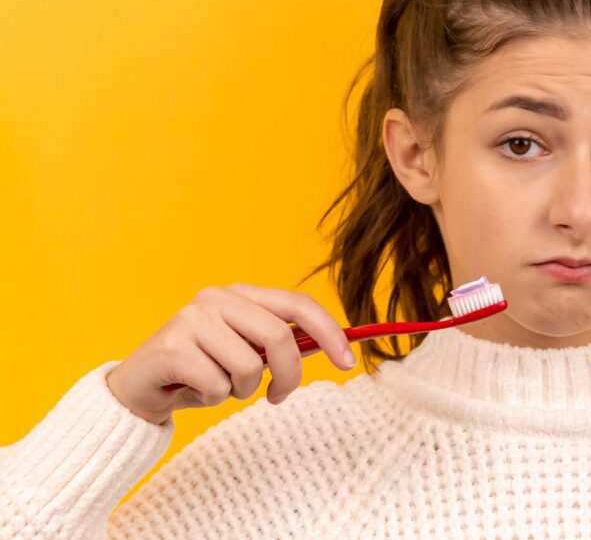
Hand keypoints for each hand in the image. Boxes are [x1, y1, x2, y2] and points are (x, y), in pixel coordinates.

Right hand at [105, 283, 357, 424]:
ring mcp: (192, 319)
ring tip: (218, 385)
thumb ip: (280, 345)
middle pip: (279, 336)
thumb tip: (332, 346)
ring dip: (242, 390)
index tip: (348, 363)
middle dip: (289, 375)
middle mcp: (218, 298)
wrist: (139, 389)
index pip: (298, 304)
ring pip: (249, 367)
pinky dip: (214, 398)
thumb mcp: (247, 354)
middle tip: (278, 396)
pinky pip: (219, 386)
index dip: (330, 332)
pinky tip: (192, 388)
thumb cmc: (201, 371)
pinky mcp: (172, 346)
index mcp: (242, 294)